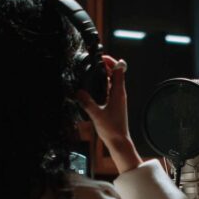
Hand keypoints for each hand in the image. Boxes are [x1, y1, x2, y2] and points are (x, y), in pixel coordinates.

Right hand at [76, 55, 142, 173]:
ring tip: (93, 69)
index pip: (119, 70)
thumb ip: (87, 102)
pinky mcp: (115, 104)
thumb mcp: (96, 115)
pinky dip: (104, 83)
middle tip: (95, 60)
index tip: (102, 57)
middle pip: (116, 73)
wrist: (119, 142)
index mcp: (118, 93)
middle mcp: (120, 93)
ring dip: (105, 74)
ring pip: (113, 81)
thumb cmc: (112, 130)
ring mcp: (118, 98)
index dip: (112, 61)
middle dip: (107, 65)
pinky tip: (95, 86)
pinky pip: (110, 89)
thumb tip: (78, 92)